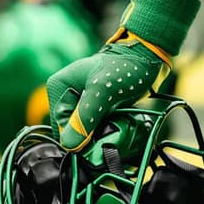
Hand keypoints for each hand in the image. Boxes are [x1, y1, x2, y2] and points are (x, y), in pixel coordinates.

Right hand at [46, 31, 170, 150]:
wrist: (145, 59)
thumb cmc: (123, 67)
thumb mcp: (102, 91)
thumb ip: (85, 116)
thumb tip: (69, 144)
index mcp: (59, 88)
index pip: (60, 126)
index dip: (77, 136)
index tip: (95, 136)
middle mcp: (66, 96)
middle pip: (72, 130)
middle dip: (89, 135)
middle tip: (108, 126)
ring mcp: (81, 103)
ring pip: (84, 132)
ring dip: (98, 134)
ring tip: (114, 122)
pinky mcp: (94, 108)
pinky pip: (95, 128)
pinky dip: (105, 130)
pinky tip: (116, 122)